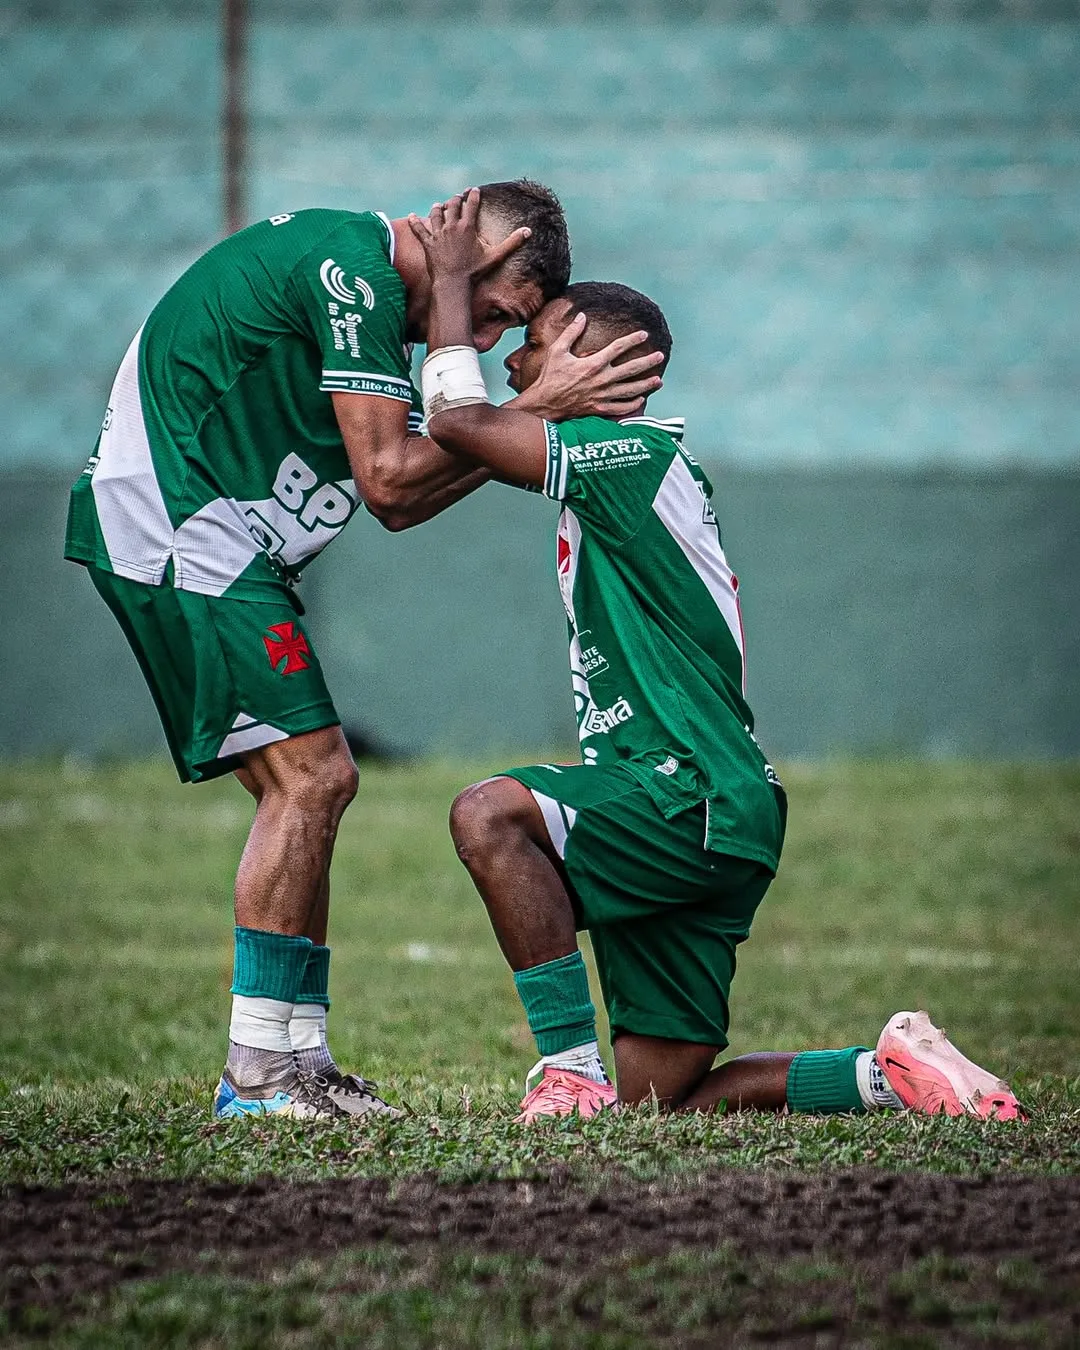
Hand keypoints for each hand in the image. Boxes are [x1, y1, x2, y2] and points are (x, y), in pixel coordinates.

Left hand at [408, 189, 531, 281]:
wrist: (453, 284)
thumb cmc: (475, 271)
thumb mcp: (495, 256)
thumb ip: (512, 243)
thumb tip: (529, 231)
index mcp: (467, 227)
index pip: (471, 204)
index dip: (473, 195)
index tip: (474, 190)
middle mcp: (451, 226)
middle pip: (452, 205)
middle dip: (456, 199)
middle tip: (458, 197)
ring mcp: (438, 234)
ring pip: (436, 214)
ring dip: (438, 208)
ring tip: (439, 205)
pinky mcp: (427, 244)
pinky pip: (418, 230)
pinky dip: (414, 222)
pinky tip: (411, 216)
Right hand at [515, 312, 664, 419]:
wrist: (544, 404)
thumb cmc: (550, 377)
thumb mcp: (557, 350)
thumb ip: (571, 332)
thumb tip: (582, 316)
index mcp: (593, 363)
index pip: (619, 348)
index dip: (633, 339)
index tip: (644, 334)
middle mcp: (602, 380)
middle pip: (631, 369)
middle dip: (648, 362)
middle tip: (660, 356)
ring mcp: (602, 396)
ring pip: (630, 390)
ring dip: (646, 385)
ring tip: (659, 380)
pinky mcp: (599, 409)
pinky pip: (621, 408)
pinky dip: (633, 404)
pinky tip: (641, 399)